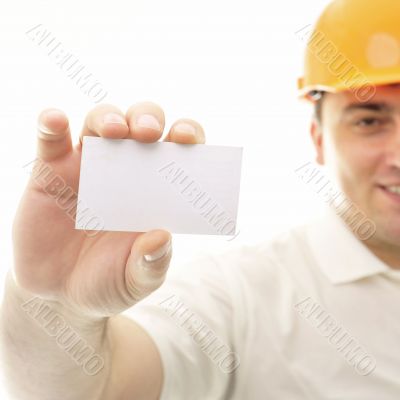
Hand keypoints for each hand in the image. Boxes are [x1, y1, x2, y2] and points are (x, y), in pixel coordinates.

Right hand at [12, 102, 205, 317]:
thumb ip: (151, 264)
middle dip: (147, 118)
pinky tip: (55, 121)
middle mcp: (125, 170)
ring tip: (113, 131)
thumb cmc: (108, 281)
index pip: (178, 150)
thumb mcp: (136, 281)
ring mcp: (87, 167)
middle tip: (148, 133)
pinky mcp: (50, 172)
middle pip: (139, 124)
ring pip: (99, 121)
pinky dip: (52, 124)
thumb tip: (161, 237)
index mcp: (155, 189)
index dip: (187, 135)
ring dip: (108, 117)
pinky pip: (51, 139)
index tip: (188, 139)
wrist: (60, 295)